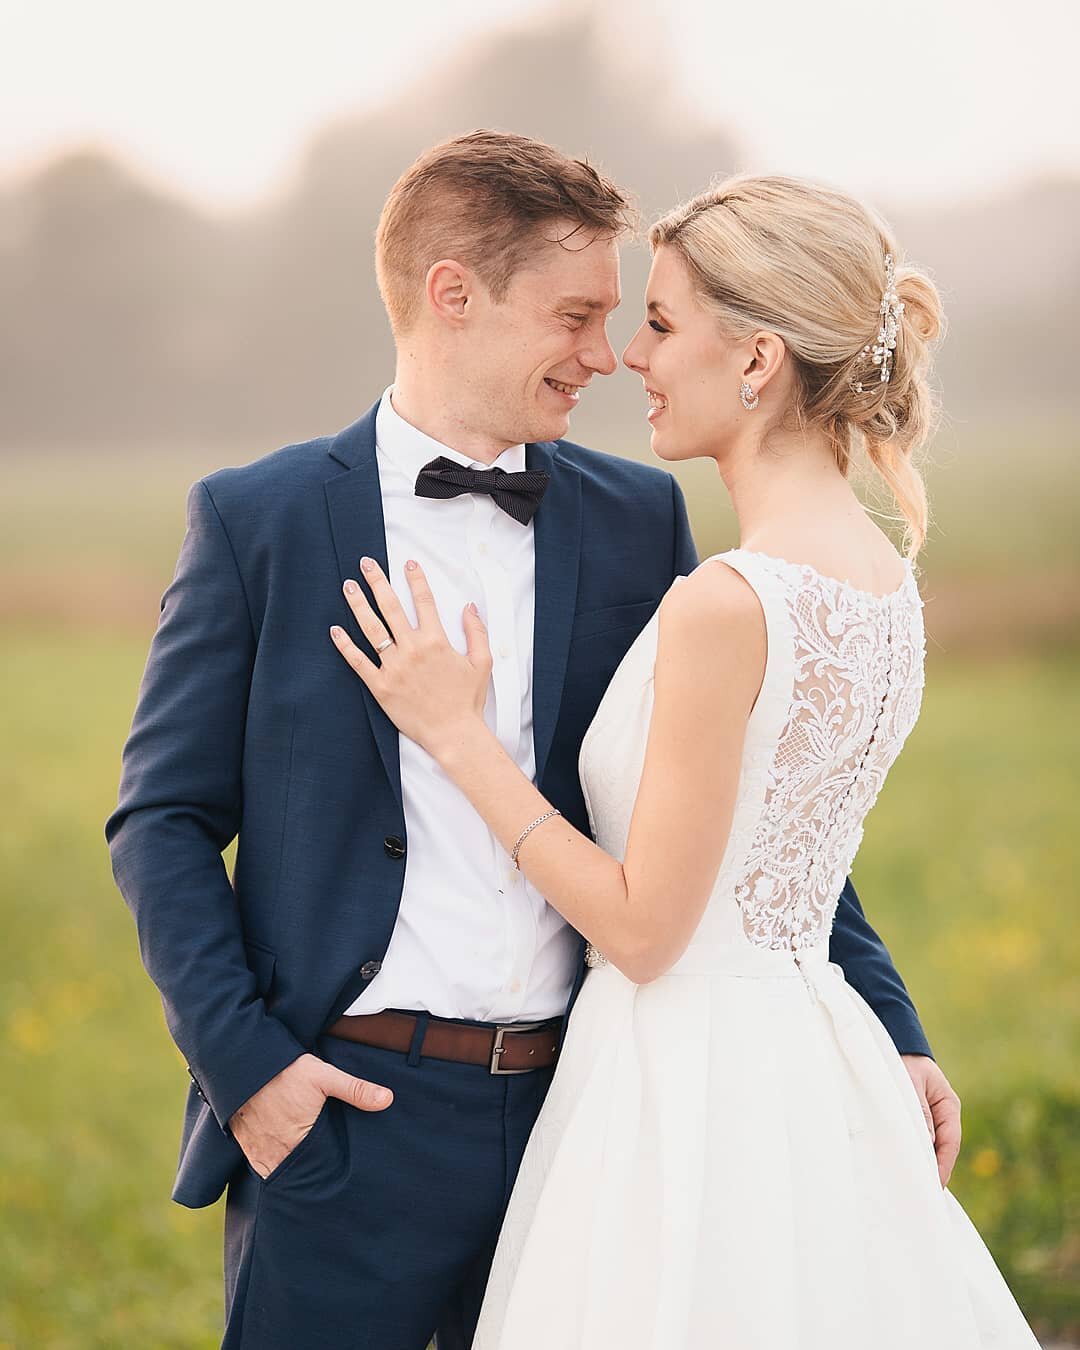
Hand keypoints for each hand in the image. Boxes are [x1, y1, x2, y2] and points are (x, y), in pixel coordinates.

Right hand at [229, 1052, 392, 1179]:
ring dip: (291, 1171)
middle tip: (325, 1178)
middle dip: (312, 1176)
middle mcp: (276, 1154)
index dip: (329, 1174)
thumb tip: (388, 1100)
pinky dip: (272, 1165)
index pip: (320, 1170)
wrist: (241, 1064)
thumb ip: (355, 1090)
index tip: (339, 1176)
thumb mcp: (323, 1076)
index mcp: (299, 1142)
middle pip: (299, 1174)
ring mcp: (258, 1152)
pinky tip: (284, 1158)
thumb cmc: (284, 1070)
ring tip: (307, 1170)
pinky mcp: (245, 1145)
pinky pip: (261, 1165)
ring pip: (279, 1172)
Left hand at [331, 557, 491, 757]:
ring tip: (348, 586)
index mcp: (436, 641)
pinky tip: (335, 630)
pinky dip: (345, 645)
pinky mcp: (380, 686)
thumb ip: (477, 632)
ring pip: (371, 629)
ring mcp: (394, 667)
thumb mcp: (482, 663)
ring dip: (358, 604)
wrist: (454, 733)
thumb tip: (469, 607)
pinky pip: (358, 662)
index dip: (415, 578)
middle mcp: (412, 649)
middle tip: (365, 564)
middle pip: (391, 607)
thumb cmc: (468, 700)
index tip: (407, 562)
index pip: (424, 601)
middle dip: (377, 582)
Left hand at [901, 1054, 961, 1186]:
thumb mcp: (910, 1084)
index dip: (942, 1165)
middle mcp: (941, 1114)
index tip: (934, 1184)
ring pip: (928, 1146)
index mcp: (948, 1105)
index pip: (950, 1142)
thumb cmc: (900, 1060)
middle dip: (932, 1169)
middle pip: (940, 1149)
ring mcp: (928, 1117)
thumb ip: (919, 1111)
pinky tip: (901, 1164)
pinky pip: (916, 1139)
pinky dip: (911, 1151)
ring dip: (920, 1161)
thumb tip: (926, 1144)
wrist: (888, 1042)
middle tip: (921, 1193)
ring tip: (910, 1184)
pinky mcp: (914, 1119)